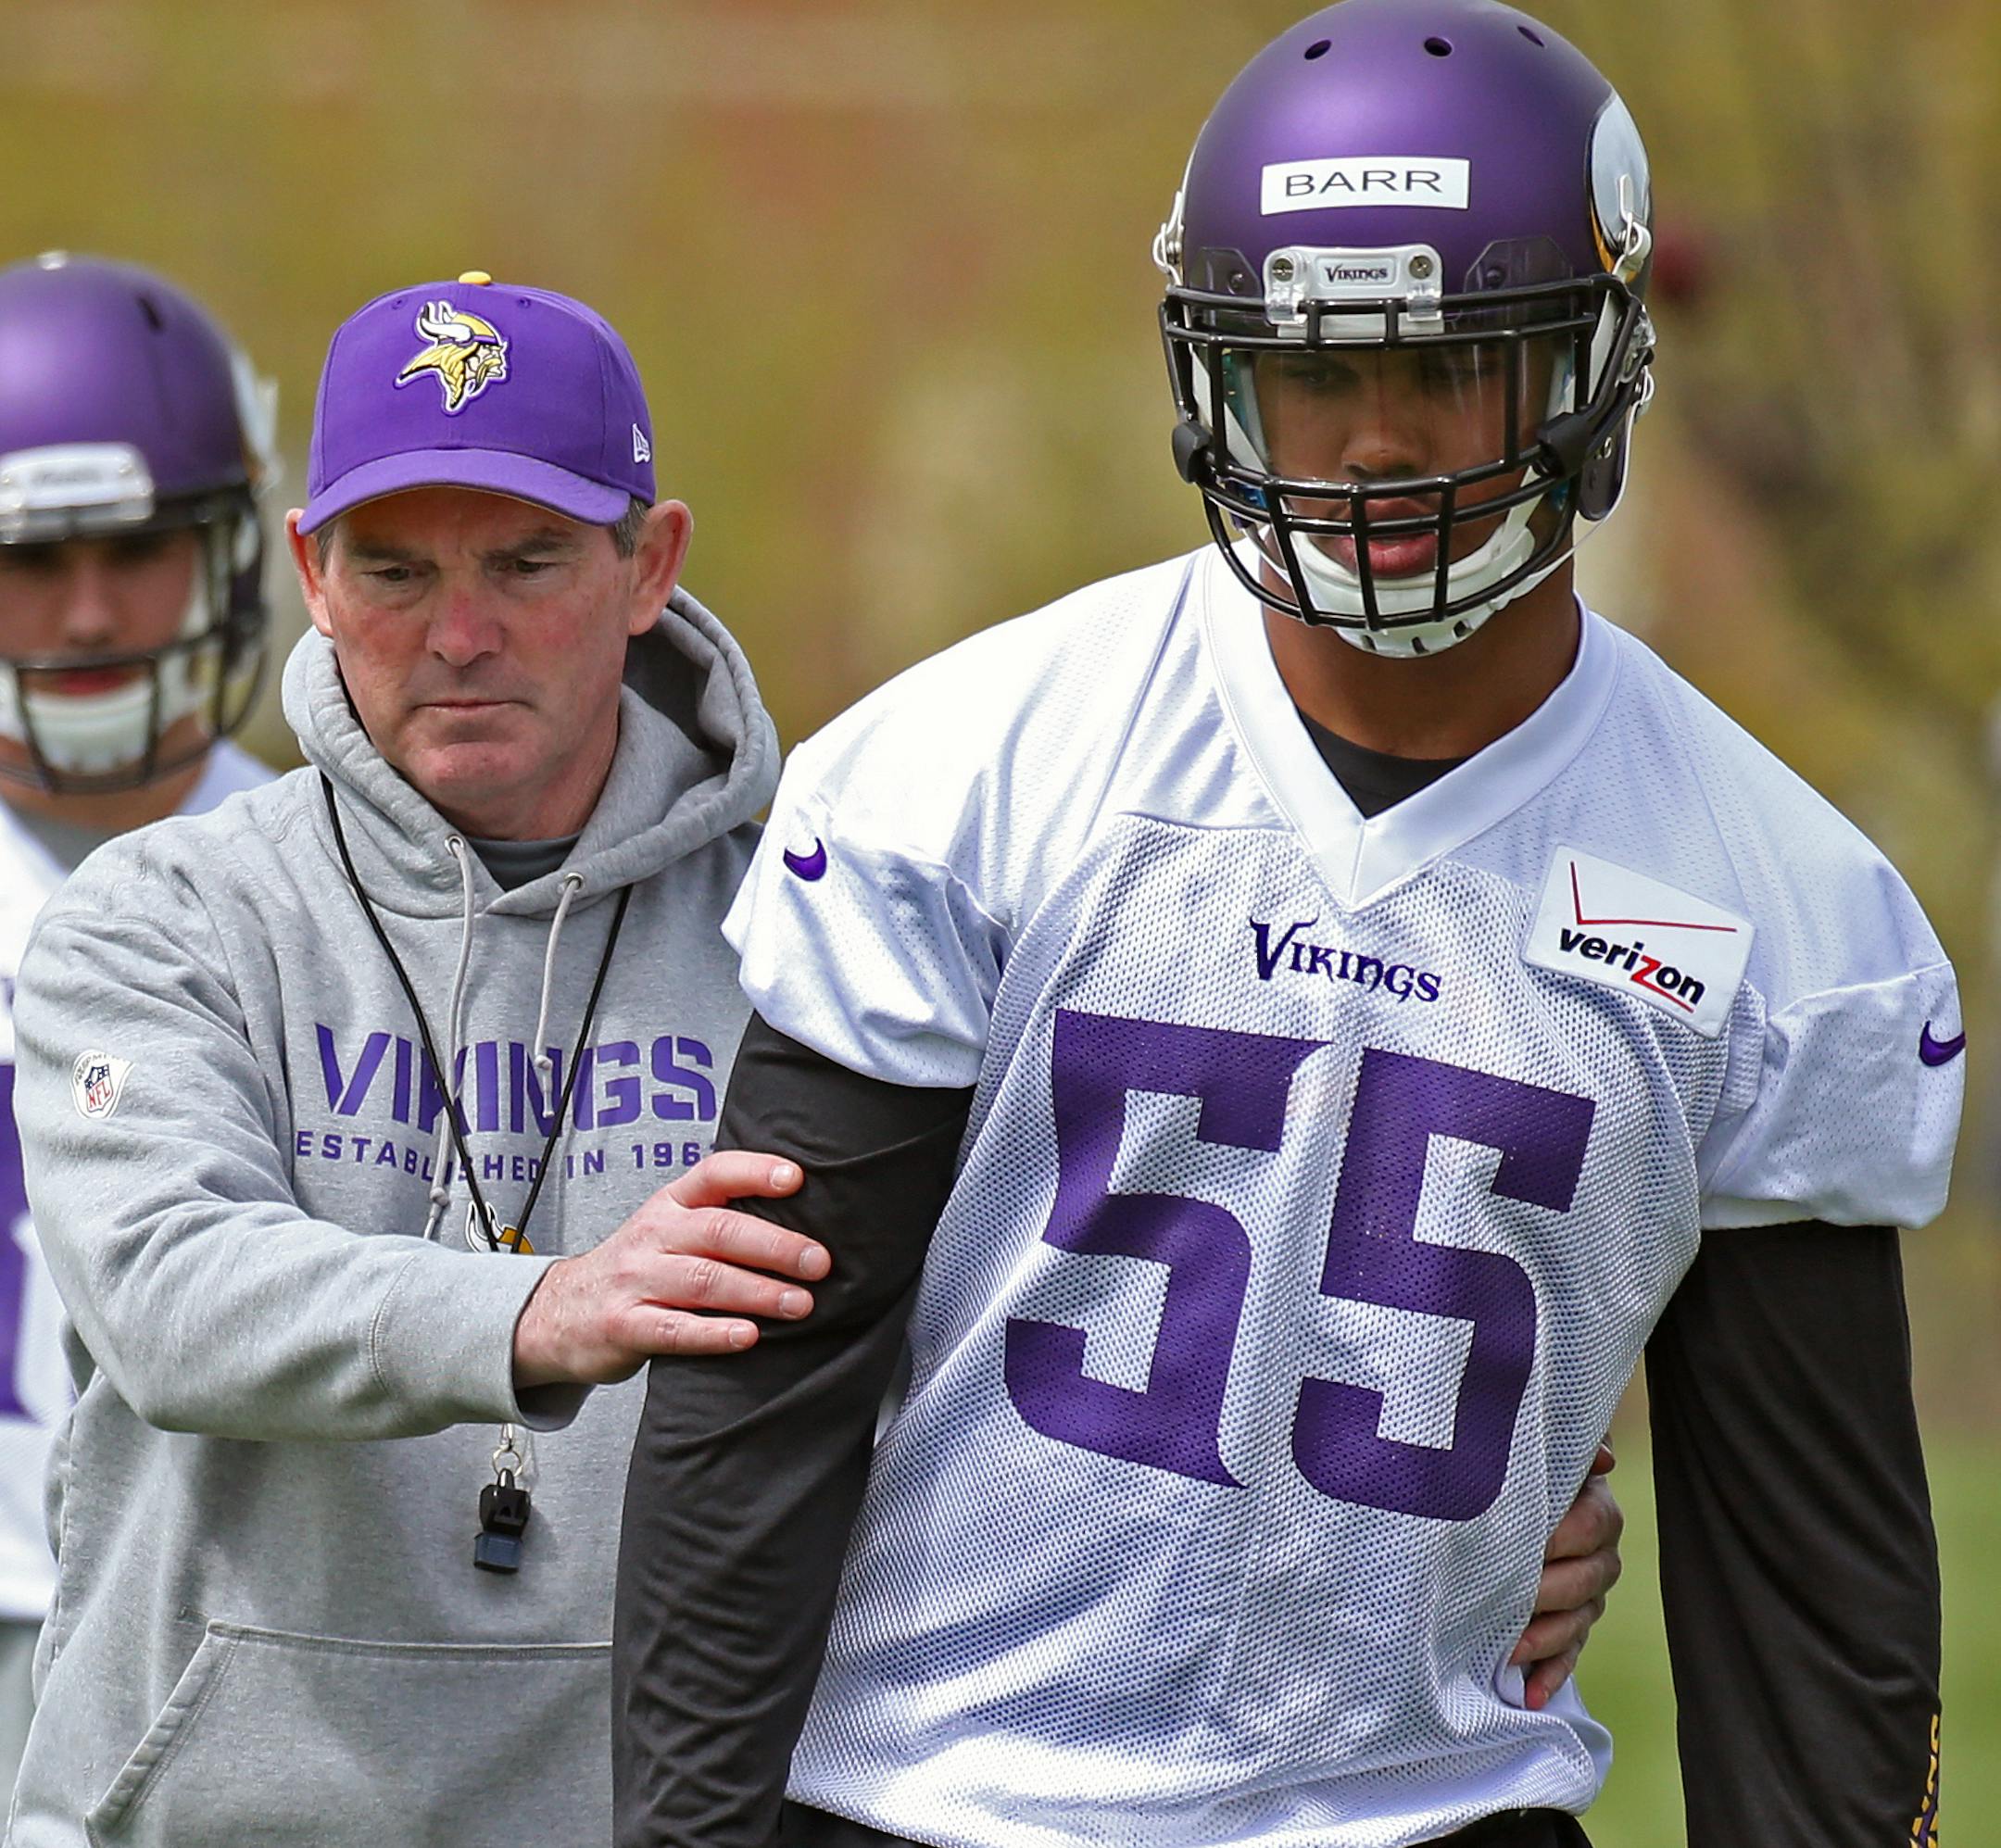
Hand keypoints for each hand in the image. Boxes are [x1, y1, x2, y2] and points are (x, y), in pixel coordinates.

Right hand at [511, 1151, 826, 1387]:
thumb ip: (720, 1220)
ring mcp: (636, 1280)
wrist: (559, 1313)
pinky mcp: (624, 1326)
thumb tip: (805, 1225)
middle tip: (819, 1262)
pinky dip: (714, 1333)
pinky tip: (748, 1336)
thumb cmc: (637, 1268)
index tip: (797, 1179)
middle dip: (775, 1246)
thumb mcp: (668, 1229)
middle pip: (719, 1231)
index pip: (714, 1174)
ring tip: (801, 1304)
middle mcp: (653, 1235)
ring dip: (758, 1292)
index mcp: (670, 1204)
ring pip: (703, 1281)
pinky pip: (673, 1329)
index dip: (755, 1171)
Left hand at [1512, 1441, 1623, 1710]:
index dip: (1562, 1536)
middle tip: (1510, 1600)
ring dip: (1544, 1639)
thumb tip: (1605, 1457)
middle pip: (1587, 1580)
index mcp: (1596, 1509)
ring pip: (1577, 1622)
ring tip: (1508, 1651)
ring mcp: (1589, 1596)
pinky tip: (1529, 1695)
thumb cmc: (1525, 1467)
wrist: (1517, 1499)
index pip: (1593, 1524)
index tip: (1530, 1545)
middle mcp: (1600, 1556)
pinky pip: (1568, 1655)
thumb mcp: (1542, 1450)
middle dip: (1547, 1593)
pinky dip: (1550, 1676)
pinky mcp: (1573, 1626)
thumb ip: (1573, 1449)